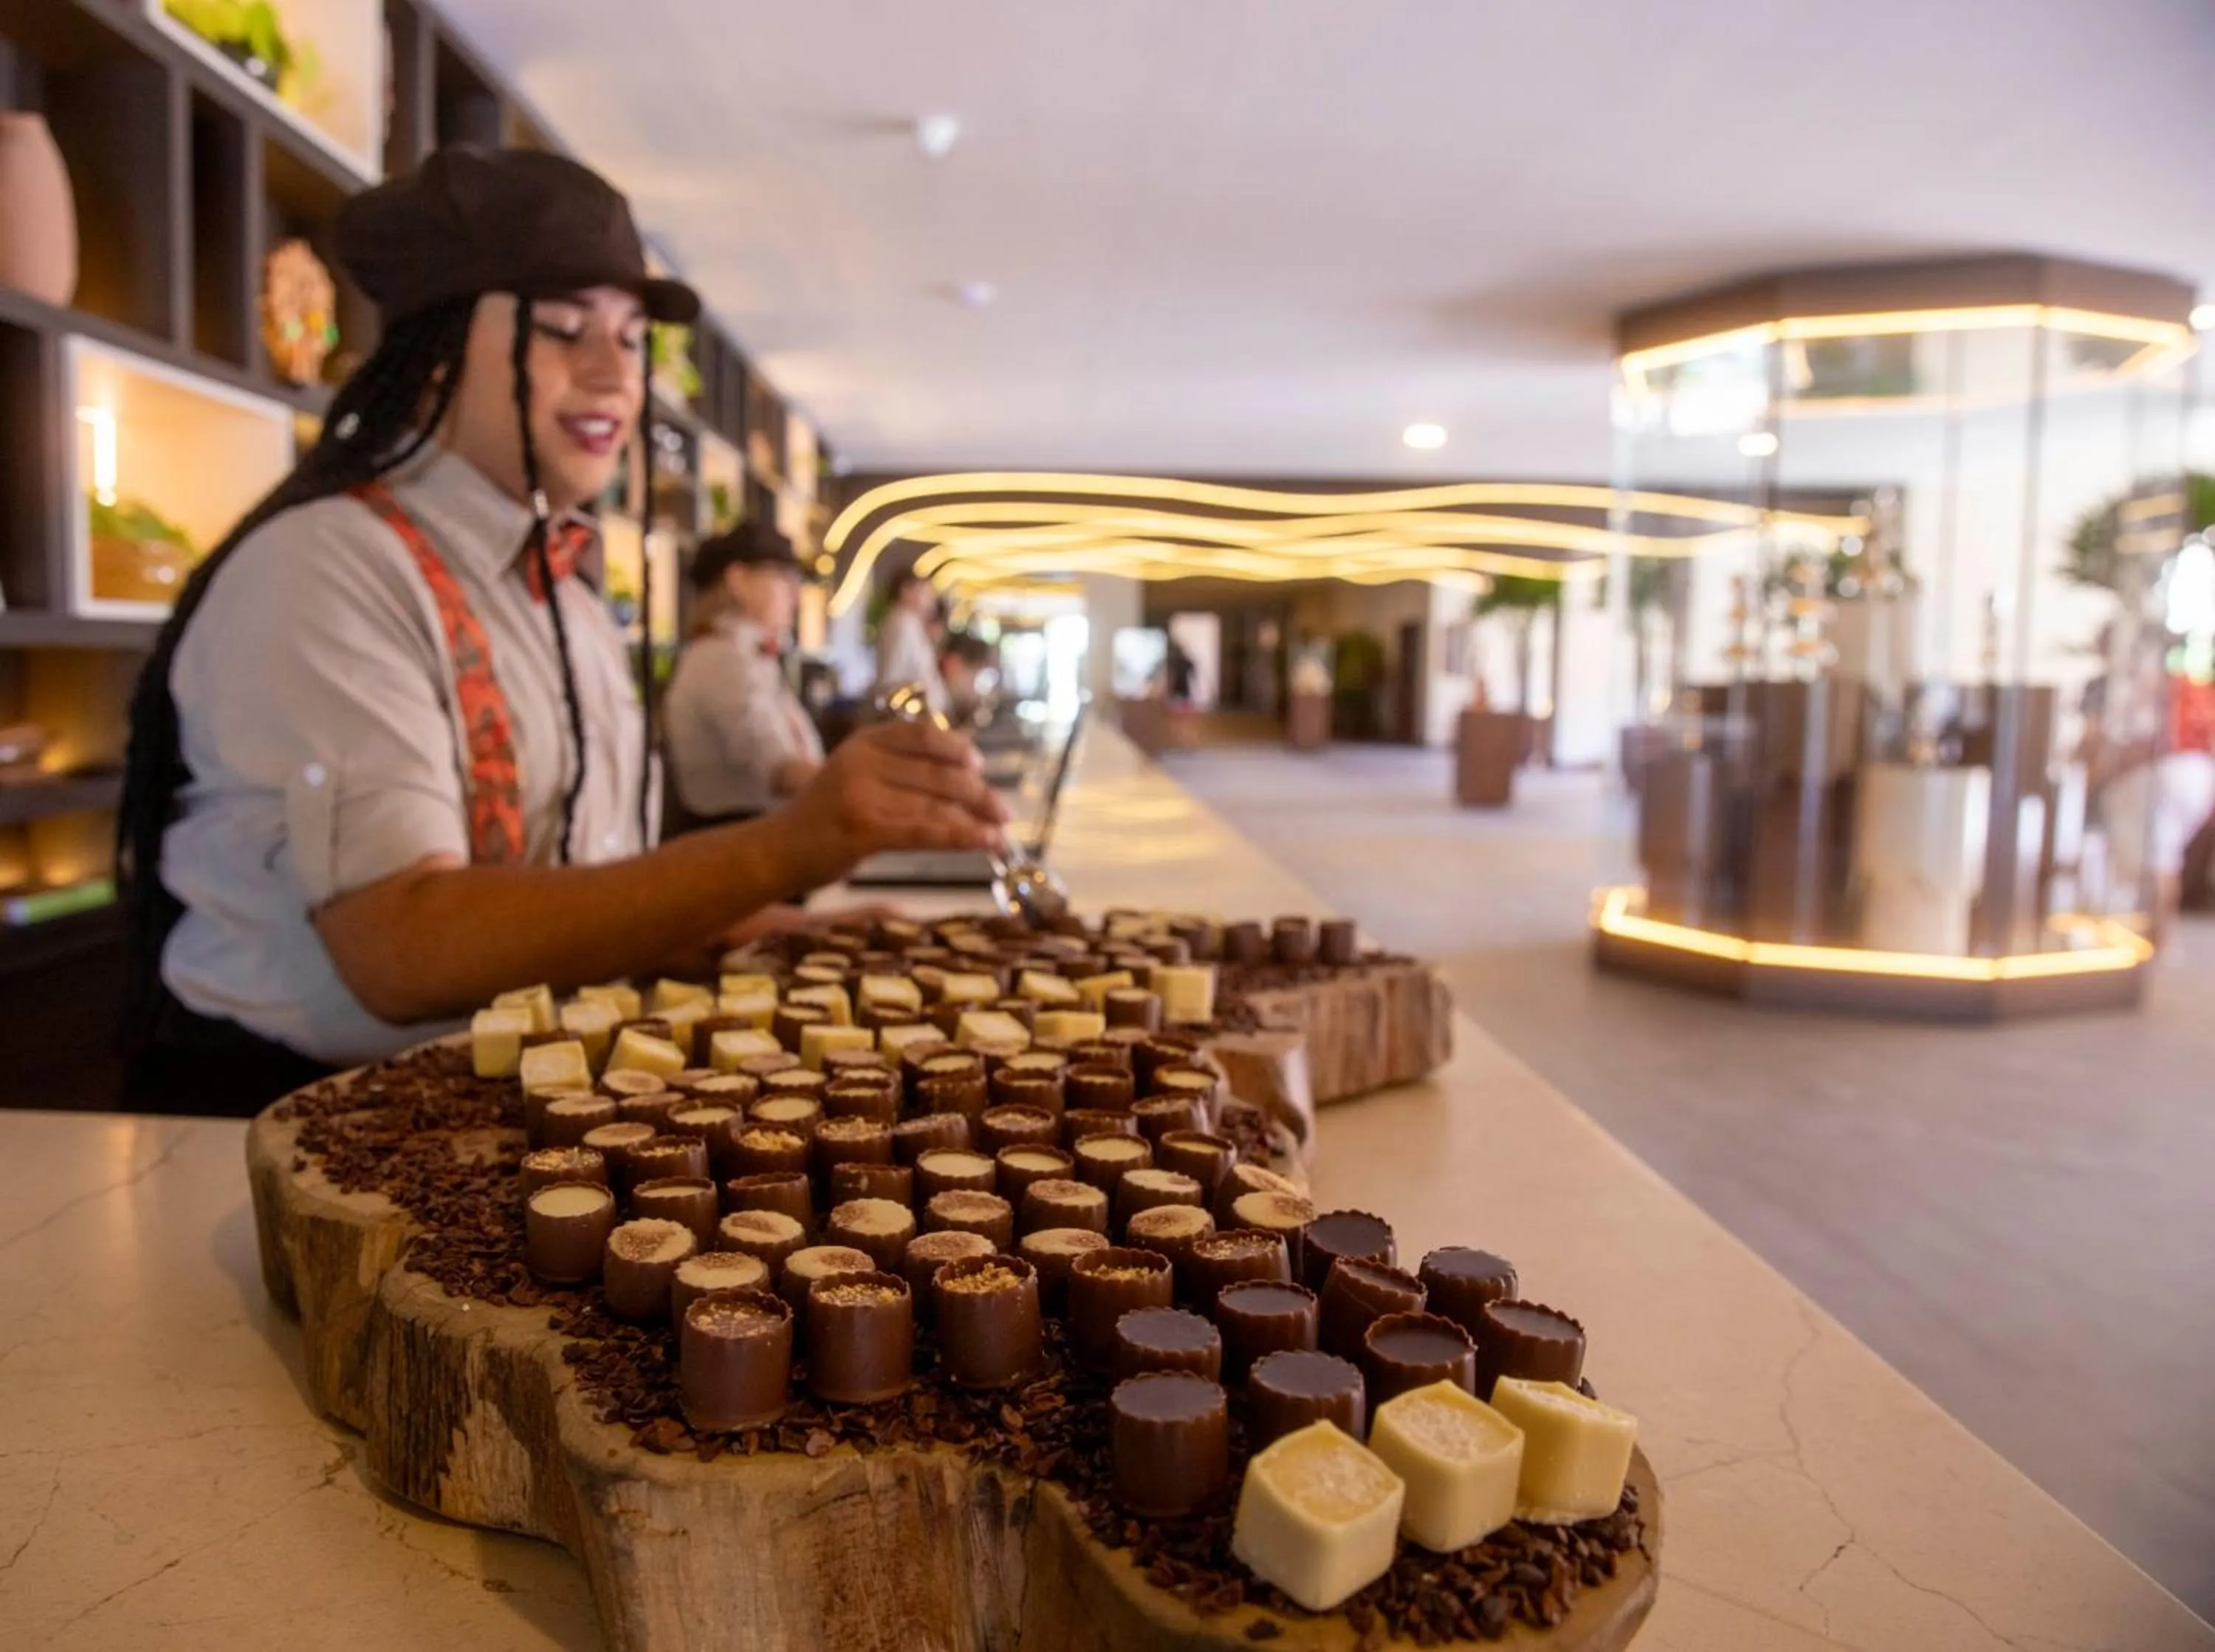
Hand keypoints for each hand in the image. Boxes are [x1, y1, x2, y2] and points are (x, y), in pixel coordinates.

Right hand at [777, 721, 1008, 887]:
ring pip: (934, 804)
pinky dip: (962, 837)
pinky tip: (986, 843)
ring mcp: (861, 794)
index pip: (920, 734)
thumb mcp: (856, 775)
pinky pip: (924, 831)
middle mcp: (862, 761)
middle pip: (936, 773)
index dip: (955, 747)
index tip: (978, 764)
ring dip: (976, 819)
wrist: (778, 850)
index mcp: (863, 742)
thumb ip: (899, 769)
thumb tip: (966, 778)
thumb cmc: (826, 818)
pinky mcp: (863, 830)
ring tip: (1002, 833)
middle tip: (1004, 810)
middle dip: (977, 792)